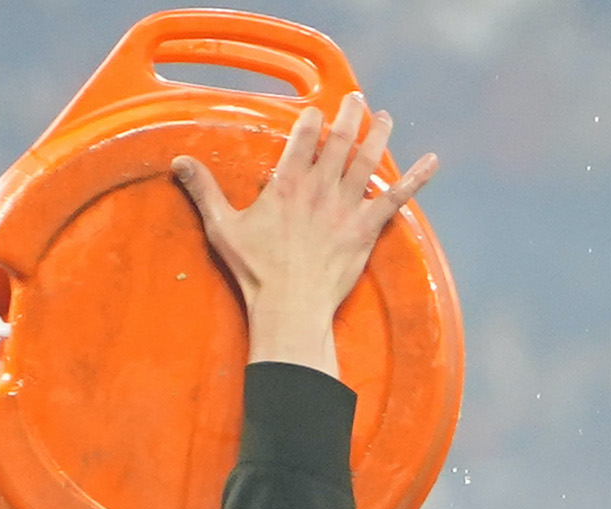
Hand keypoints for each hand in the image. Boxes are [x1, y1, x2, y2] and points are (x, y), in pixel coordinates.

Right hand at [169, 91, 431, 379]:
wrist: (289, 308)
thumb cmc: (255, 272)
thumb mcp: (222, 228)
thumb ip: (204, 191)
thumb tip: (179, 163)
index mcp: (287, 185)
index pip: (303, 139)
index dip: (311, 120)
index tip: (316, 110)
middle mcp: (319, 189)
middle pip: (339, 141)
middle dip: (349, 115)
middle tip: (356, 99)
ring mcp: (345, 208)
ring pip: (368, 161)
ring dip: (378, 135)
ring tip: (384, 117)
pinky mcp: (366, 230)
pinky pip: (396, 199)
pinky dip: (415, 179)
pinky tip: (432, 162)